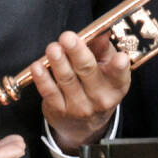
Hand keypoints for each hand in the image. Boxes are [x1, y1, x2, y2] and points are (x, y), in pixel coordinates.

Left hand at [31, 30, 130, 154]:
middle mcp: (100, 97)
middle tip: (67, 37)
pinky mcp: (60, 111)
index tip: (120, 58)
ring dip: (58, 62)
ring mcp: (79, 106)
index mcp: (116, 84)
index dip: (120, 67)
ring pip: (67, 80)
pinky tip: (37, 66)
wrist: (84, 125)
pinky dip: (43, 78)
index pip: (119, 74)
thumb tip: (100, 32)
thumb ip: (102, 49)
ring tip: (52, 48)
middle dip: (76, 53)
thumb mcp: (106, 67)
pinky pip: (49, 92)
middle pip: (88, 71)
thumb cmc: (97, 85)